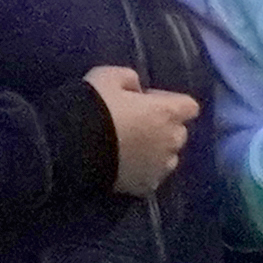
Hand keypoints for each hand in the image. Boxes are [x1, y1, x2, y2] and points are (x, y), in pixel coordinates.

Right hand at [83, 64, 196, 198]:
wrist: (73, 146)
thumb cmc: (93, 106)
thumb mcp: (107, 77)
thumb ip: (129, 79)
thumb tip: (137, 88)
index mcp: (166, 113)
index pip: (189, 107)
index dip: (171, 102)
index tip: (149, 101)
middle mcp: (171, 141)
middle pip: (179, 132)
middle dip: (164, 127)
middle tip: (137, 124)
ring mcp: (161, 166)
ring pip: (169, 157)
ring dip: (157, 150)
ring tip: (130, 147)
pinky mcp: (148, 185)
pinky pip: (153, 175)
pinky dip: (144, 170)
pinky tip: (124, 164)